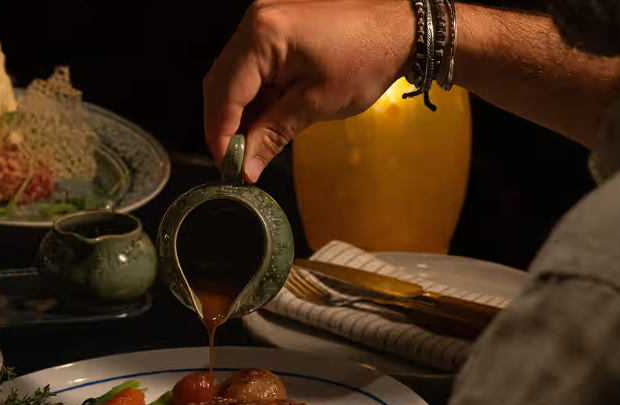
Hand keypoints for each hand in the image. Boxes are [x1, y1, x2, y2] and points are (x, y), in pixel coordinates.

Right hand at [203, 0, 414, 181]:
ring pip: (231, 79)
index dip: (221, 135)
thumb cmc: (367, 58)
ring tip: (250, 147)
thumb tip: (246, 168)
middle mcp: (255, 22)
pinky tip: (261, 124)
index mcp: (263, 35)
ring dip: (237, 115)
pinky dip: (251, 100)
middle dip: (224, 127)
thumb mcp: (314, 104)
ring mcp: (263, 24)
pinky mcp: (273, 32)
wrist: (399, 30)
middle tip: (235, 162)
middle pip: (220, 84)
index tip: (227, 166)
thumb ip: (272, 135)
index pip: (225, 93)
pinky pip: (249, 71)